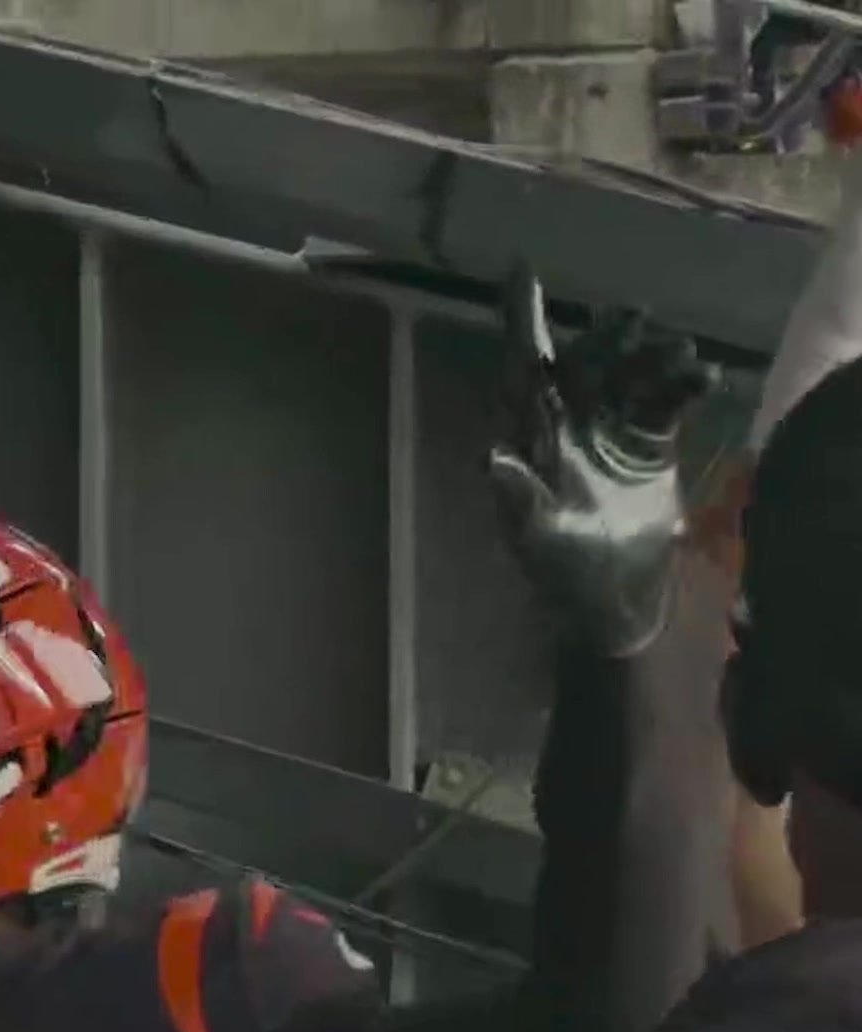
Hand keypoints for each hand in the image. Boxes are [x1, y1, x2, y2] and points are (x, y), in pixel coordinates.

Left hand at [489, 267, 715, 656]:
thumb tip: (493, 459)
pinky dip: (685, 387)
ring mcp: (613, 425)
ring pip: (631, 373)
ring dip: (653, 357)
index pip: (523, 365)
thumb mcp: (536, 538)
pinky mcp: (652, 441)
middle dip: (609, 338)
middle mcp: (570, 418)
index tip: (521, 268)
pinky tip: (702, 380)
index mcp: (532, 432)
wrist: (615, 600)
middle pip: (588, 360)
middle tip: (635, 321)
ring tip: (677, 352)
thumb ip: (518, 498)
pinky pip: (668, 400)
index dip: (522, 317)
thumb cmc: (563, 572)